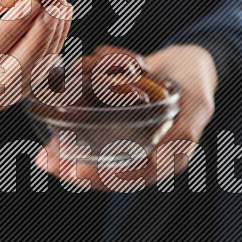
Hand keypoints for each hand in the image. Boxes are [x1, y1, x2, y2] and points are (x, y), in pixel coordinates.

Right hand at [0, 0, 72, 116]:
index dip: (12, 27)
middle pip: (12, 73)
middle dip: (38, 38)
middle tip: (55, 5)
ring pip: (30, 74)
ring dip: (51, 39)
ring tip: (60, 4)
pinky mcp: (11, 98)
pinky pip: (37, 73)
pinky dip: (51, 45)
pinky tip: (59, 18)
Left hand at [33, 45, 216, 190]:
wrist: (188, 62)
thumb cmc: (195, 82)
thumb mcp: (198, 105)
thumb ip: (185, 134)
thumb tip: (164, 162)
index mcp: (167, 159)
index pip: (132, 178)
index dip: (104, 178)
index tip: (78, 171)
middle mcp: (145, 156)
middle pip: (108, 174)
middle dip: (76, 172)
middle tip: (49, 162)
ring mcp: (130, 143)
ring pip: (96, 160)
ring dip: (68, 160)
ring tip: (43, 156)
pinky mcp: (118, 129)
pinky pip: (93, 141)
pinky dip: (71, 140)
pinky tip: (50, 137)